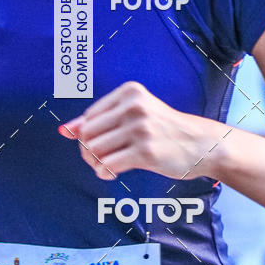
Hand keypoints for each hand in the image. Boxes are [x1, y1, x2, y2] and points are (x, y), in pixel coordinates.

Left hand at [59, 82, 205, 180]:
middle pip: (87, 133)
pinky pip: (107, 165)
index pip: (88, 117)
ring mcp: (141, 129)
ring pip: (95, 150)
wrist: (201, 143)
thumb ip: (99, 121)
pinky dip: (104, 172)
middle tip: (100, 159)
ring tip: (107, 166)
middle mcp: (134, 106)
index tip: (102, 144)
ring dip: (95, 163)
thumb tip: (64, 131)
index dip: (88, 135)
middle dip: (88, 150)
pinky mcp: (145, 151)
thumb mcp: (134, 116)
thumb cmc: (164, 129)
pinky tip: (113, 173)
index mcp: (130, 92)